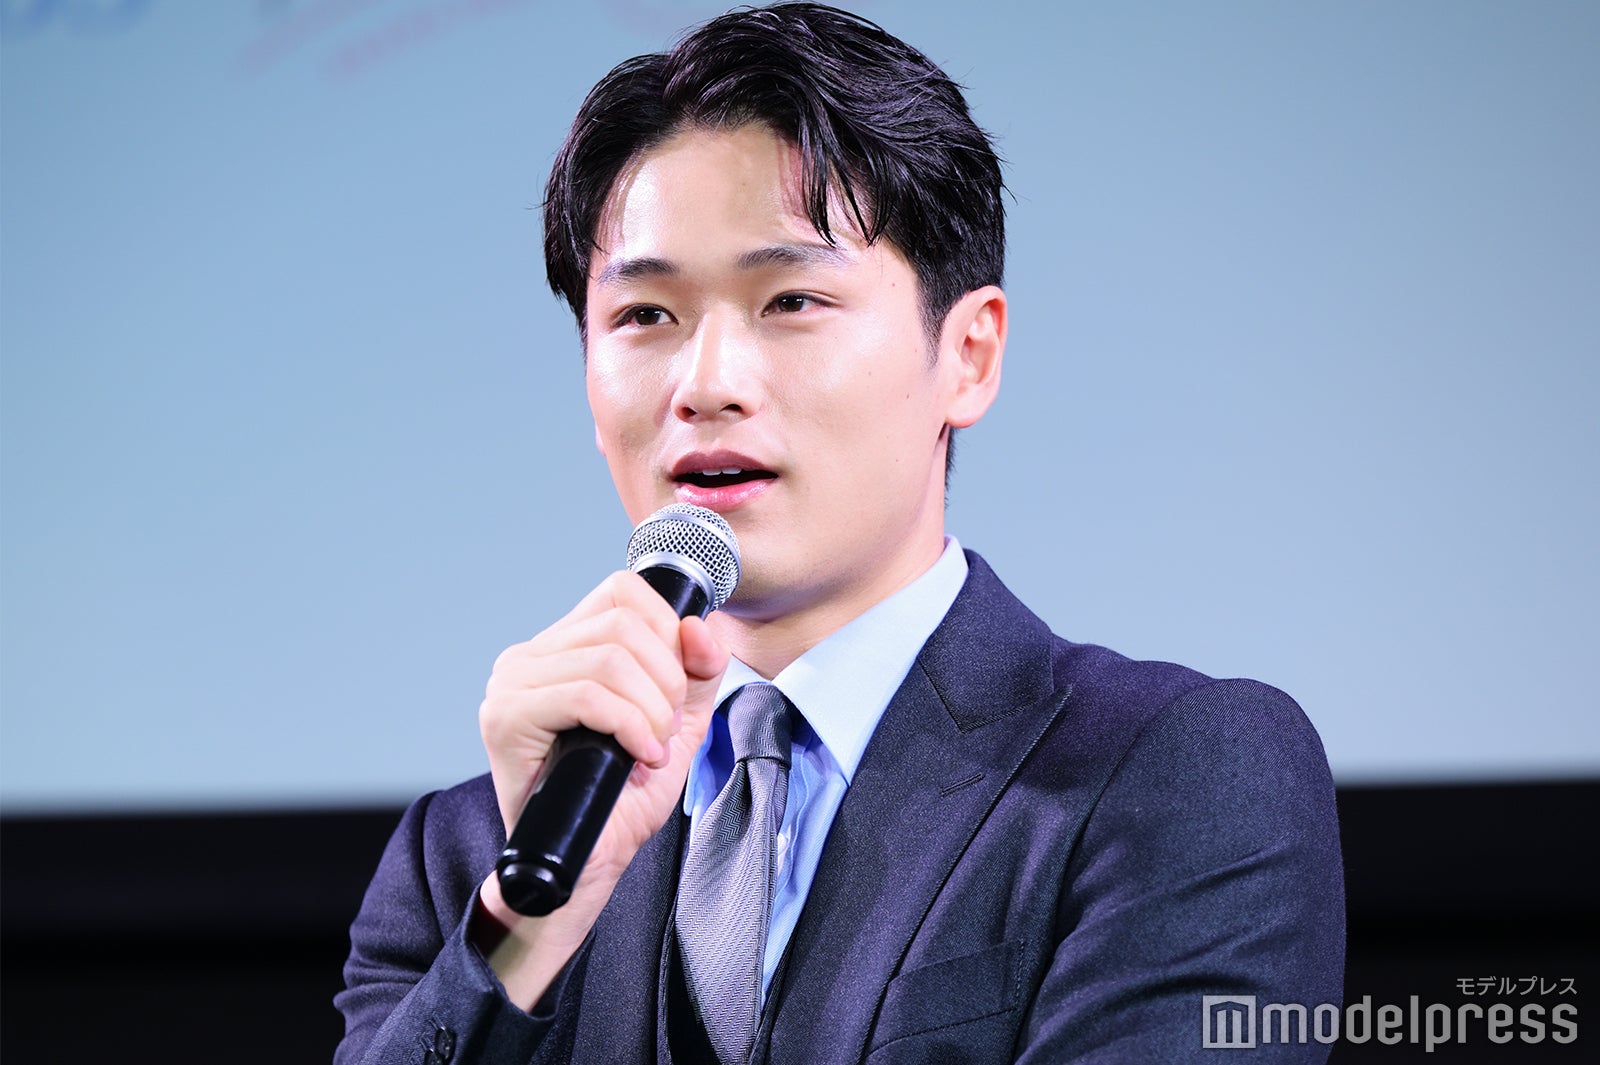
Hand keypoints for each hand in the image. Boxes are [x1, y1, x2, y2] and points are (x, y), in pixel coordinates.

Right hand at [472, 571, 727, 1007]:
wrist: (583, 865)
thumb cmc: (621, 797)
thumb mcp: (679, 724)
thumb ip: (698, 672)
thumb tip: (702, 625)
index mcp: (565, 647)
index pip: (623, 591)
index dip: (667, 629)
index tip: (677, 688)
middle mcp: (530, 656)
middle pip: (623, 622)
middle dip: (666, 680)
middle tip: (665, 730)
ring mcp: (512, 684)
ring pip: (609, 658)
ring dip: (651, 709)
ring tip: (651, 748)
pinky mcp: (506, 718)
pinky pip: (586, 695)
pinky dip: (629, 725)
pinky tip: (639, 757)